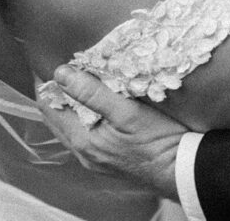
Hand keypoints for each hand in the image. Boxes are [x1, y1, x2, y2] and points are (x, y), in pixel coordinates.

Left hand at [37, 67, 187, 199]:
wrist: (182, 169)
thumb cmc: (158, 140)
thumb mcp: (127, 111)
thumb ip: (93, 93)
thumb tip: (61, 73)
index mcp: (83, 140)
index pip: (49, 108)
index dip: (47, 83)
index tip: (51, 59)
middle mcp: (84, 153)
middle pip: (56, 117)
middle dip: (57, 91)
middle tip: (65, 64)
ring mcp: (95, 157)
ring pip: (70, 124)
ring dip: (71, 102)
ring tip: (80, 77)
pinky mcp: (107, 157)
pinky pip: (85, 131)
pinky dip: (84, 113)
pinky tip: (97, 101)